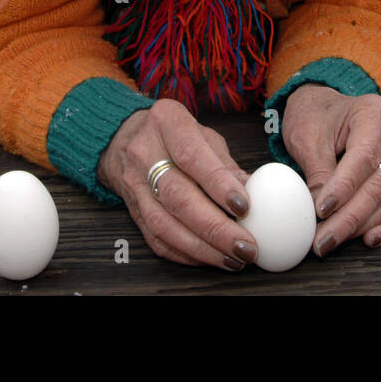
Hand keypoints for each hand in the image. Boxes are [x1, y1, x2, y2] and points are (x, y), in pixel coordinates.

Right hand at [97, 99, 258, 270]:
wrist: (125, 139)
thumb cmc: (176, 136)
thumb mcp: (203, 134)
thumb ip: (225, 164)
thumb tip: (255, 193)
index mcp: (168, 122)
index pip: (192, 156)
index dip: (218, 184)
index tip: (244, 207)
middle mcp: (145, 153)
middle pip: (178, 197)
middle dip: (216, 227)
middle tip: (245, 246)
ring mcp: (135, 184)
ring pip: (165, 224)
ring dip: (203, 248)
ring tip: (233, 259)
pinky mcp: (132, 210)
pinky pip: (156, 239)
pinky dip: (185, 254)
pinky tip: (209, 259)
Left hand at [281, 84, 380, 256]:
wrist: (322, 108)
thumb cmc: (314, 115)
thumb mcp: (306, 135)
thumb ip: (317, 171)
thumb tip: (320, 213)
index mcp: (373, 115)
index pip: (363, 158)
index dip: (343, 188)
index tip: (320, 210)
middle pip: (377, 185)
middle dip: (348, 218)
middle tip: (322, 239)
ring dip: (360, 227)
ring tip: (329, 241)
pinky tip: (370, 240)